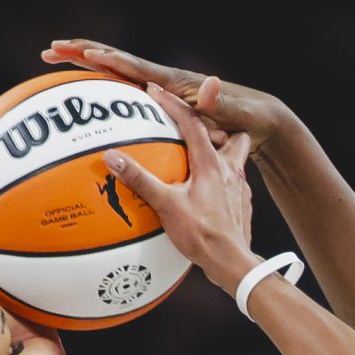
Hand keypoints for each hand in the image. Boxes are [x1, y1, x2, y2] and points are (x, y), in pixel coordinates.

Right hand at [42, 39, 294, 163]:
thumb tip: (209, 81)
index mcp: (176, 85)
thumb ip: (218, 105)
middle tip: (50, 49)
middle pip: (116, 63)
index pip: (136, 69)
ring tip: (54, 60)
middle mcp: (166, 81)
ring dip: (85, 66)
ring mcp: (163, 91)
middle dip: (83, 53)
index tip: (84, 53)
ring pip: (115, 75)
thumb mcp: (233, 117)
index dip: (111, 60)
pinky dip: (103, 90)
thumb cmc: (246, 123)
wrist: (261, 123)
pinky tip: (83, 99)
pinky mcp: (163, 103)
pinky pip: (126, 94)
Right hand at [98, 87, 257, 298]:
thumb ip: (140, 179)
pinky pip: (234, 182)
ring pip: (236, 158)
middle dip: (215, 124)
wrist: (233, 264)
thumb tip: (112, 157)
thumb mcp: (166, 205)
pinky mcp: (242, 205)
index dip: (173, 104)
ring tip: (203, 158)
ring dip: (222, 152)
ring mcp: (240, 188)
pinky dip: (222, 179)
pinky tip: (208, 190)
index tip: (155, 91)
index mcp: (211, 163)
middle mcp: (230, 170)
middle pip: (230, 134)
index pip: (192, 122)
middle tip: (195, 125)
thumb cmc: (203, 235)